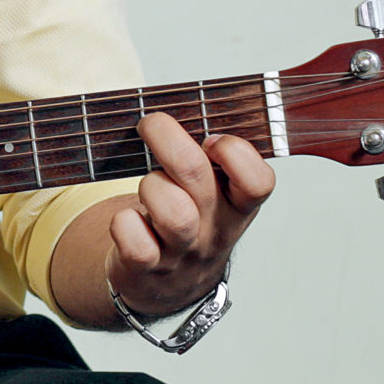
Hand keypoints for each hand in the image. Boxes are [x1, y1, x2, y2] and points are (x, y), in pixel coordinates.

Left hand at [104, 112, 275, 317]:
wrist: (168, 283)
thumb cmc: (188, 216)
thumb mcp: (213, 192)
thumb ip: (210, 155)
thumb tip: (190, 99)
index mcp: (238, 205)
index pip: (258, 181)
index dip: (235, 153)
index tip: (211, 138)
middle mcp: (215, 229)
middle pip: (197, 177)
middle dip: (167, 140)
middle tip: (152, 125)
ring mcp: (182, 251)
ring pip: (172, 212)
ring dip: (151, 186)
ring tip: (148, 185)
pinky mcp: (147, 268)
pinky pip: (135, 243)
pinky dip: (124, 224)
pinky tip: (129, 219)